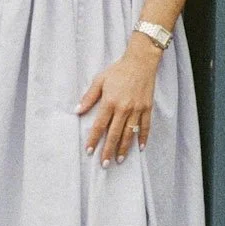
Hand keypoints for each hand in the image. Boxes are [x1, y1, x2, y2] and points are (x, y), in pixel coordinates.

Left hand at [77, 41, 157, 163]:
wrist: (140, 61)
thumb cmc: (118, 70)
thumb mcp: (100, 80)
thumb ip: (89, 97)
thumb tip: (77, 110)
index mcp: (110, 102)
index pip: (100, 125)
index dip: (94, 139)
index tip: (89, 151)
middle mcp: (124, 108)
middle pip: (115, 134)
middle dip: (108, 150)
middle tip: (104, 164)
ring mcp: (137, 109)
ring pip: (130, 133)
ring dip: (124, 148)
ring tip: (119, 160)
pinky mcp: (147, 108)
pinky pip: (145, 126)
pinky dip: (143, 137)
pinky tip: (140, 148)